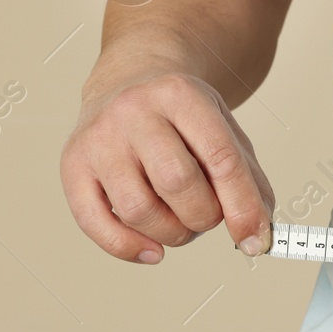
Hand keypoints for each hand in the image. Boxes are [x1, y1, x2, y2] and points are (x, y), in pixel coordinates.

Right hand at [60, 69, 274, 262]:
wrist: (128, 80)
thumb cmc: (181, 116)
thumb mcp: (223, 129)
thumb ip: (248, 179)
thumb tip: (259, 234)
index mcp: (181, 96)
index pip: (220, 159)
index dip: (243, 206)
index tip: (256, 239)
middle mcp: (134, 112)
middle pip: (178, 183)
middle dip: (205, 217)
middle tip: (209, 217)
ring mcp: (99, 138)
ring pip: (137, 209)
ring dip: (172, 234)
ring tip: (182, 224)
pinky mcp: (73, 164)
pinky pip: (93, 222)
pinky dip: (127, 248)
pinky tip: (152, 251)